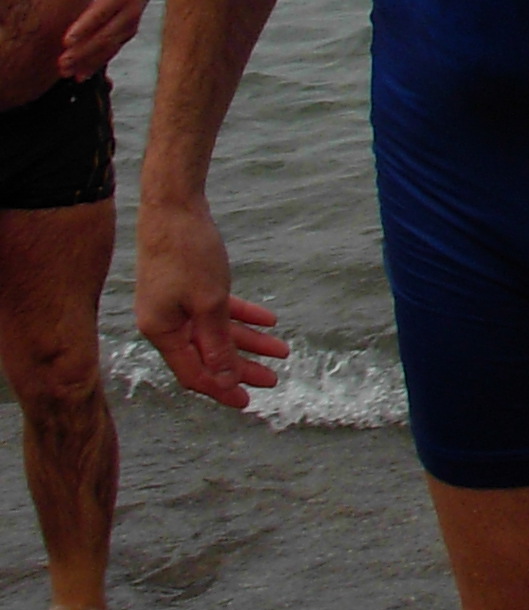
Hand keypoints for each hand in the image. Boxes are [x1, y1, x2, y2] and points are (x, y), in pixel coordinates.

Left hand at [59, 0, 163, 78]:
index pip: (103, 11)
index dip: (86, 25)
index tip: (66, 39)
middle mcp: (130, 12)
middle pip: (105, 35)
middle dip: (83, 51)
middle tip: (61, 61)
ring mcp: (130, 25)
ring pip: (109, 47)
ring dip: (88, 61)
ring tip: (67, 73)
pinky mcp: (126, 34)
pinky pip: (111, 51)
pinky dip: (96, 64)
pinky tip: (80, 76)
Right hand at [132, 196, 288, 410]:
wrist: (175, 207)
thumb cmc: (189, 253)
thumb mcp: (209, 302)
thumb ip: (217, 343)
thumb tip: (225, 379)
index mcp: (162, 331)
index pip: (194, 373)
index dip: (222, 388)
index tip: (248, 401)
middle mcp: (166, 322)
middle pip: (208, 355)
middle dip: (242, 368)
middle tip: (274, 380)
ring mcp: (176, 304)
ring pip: (217, 332)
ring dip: (250, 341)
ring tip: (284, 351)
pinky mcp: (188, 286)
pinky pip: (219, 310)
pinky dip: (243, 315)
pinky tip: (270, 321)